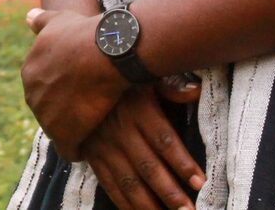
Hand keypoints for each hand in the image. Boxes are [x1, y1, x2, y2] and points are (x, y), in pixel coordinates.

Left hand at [21, 7, 127, 160]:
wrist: (103, 53)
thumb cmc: (84, 34)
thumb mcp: (59, 20)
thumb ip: (41, 21)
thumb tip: (27, 17)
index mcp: (29, 72)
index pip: (43, 88)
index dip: (63, 90)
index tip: (80, 90)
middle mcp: (31, 95)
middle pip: (49, 110)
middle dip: (65, 112)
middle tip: (90, 110)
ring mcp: (45, 116)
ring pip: (59, 130)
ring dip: (74, 131)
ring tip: (94, 128)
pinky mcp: (63, 135)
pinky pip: (69, 150)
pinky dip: (78, 150)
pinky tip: (91, 145)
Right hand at [81, 77, 204, 209]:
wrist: (75, 82)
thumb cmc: (121, 82)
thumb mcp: (144, 77)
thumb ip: (170, 87)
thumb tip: (195, 91)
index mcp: (137, 110)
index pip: (163, 140)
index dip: (182, 162)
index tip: (199, 182)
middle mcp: (120, 131)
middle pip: (148, 166)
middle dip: (170, 192)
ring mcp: (104, 147)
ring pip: (129, 181)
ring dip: (150, 205)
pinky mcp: (93, 158)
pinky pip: (110, 185)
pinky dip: (125, 204)